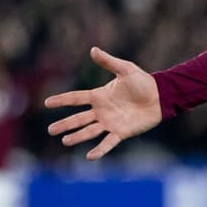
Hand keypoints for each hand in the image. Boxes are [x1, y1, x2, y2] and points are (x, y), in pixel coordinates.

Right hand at [45, 47, 161, 159]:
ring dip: (77, 137)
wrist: (160, 96)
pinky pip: (108, 142)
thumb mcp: (125, 69)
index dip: (61, 100)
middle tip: (50, 130)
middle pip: (78, 119)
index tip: (46, 102)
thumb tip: (93, 50)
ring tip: (64, 141)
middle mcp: (101, 111)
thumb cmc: (143, 82)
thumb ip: (108, 62)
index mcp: (99, 96)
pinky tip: (90, 156)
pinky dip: (100, 150)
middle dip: (64, 124)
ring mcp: (110, 123)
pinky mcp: (121, 132)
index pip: (76, 98)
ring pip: (89, 131)